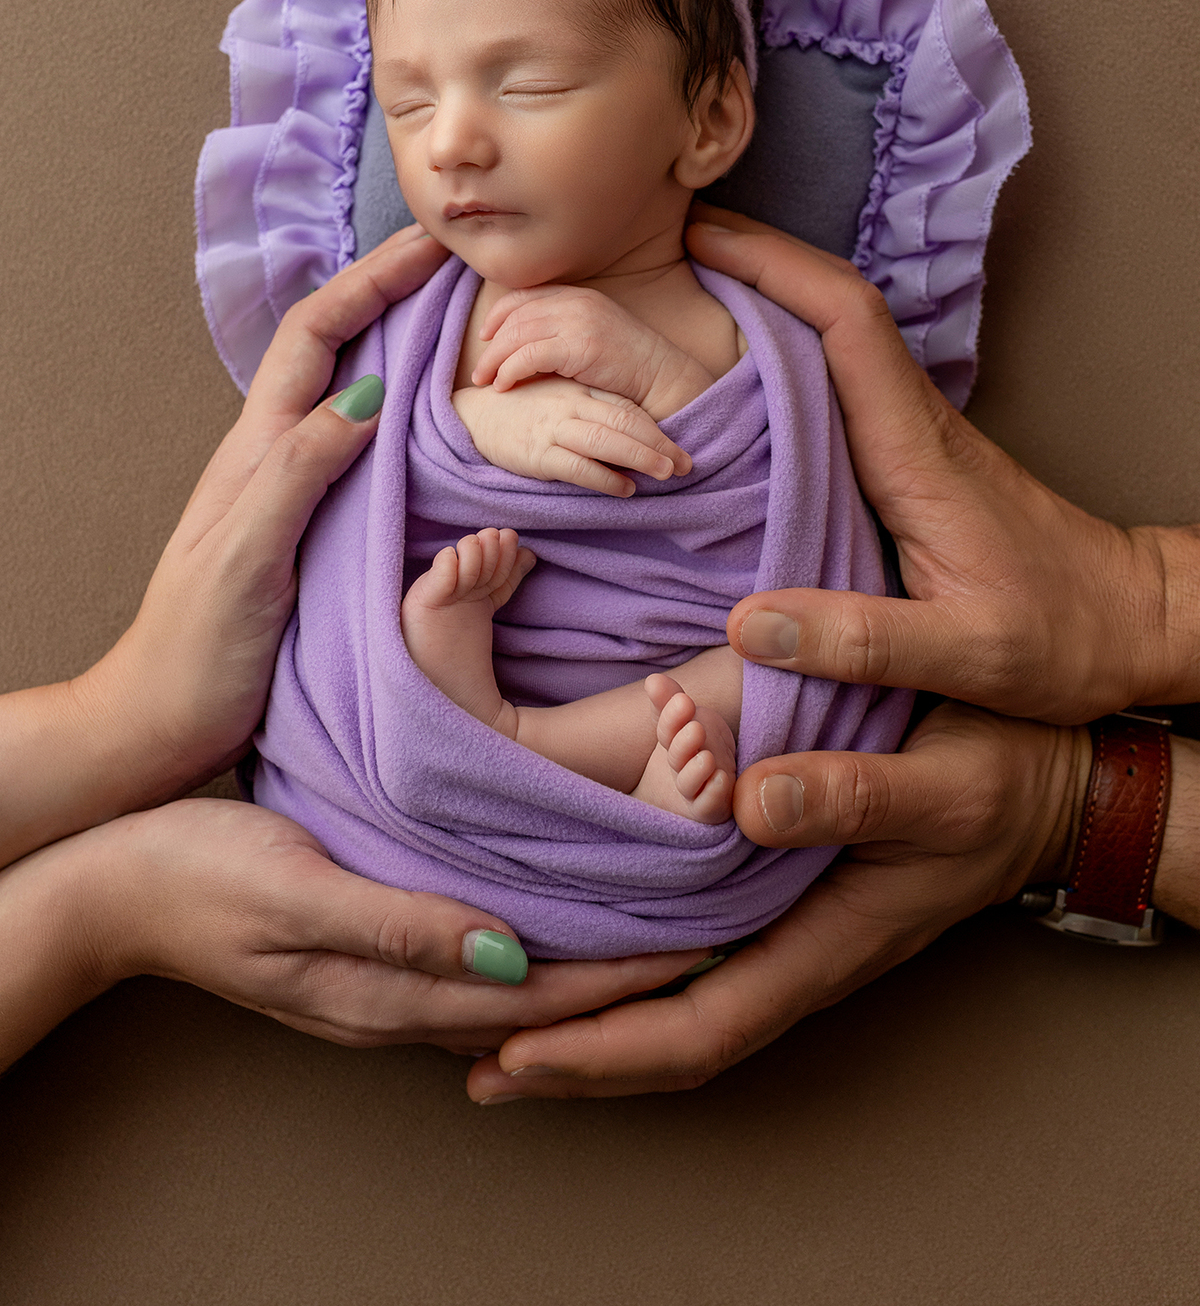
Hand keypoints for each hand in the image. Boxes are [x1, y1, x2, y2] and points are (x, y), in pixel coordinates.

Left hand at [0, 224, 451, 866]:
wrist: (164, 724)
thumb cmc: (199, 648)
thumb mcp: (246, 557)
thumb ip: (298, 474)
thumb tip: (365, 394)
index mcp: (257, 449)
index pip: (316, 336)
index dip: (372, 281)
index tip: (434, 247)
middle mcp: (274, 455)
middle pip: (336, 347)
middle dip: (393, 293)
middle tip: (463, 267)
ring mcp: (294, 491)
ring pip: (352, 392)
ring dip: (403, 345)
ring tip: (466, 324)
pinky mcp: (314, 530)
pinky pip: (368, 450)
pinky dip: (408, 414)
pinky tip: (444, 427)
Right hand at [0, 797, 700, 1071]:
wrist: (113, 884)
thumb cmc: (199, 874)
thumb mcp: (297, 889)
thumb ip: (398, 925)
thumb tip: (507, 957)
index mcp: (387, 993)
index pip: (539, 997)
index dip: (626, 973)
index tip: (705, 943)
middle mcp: (397, 1001)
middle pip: (541, 1003)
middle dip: (627, 975)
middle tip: (713, 935)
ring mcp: (382, 982)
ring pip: (514, 984)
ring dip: (589, 961)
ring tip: (662, 927)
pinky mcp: (370, 949)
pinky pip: (476, 960)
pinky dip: (536, 943)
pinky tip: (559, 918)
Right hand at [453, 375, 691, 498]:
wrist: (475, 415)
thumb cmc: (525, 407)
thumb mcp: (562, 396)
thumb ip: (595, 406)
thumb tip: (636, 433)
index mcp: (580, 389)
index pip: (627, 407)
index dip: (658, 428)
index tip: (683, 448)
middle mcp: (571, 404)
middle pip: (624, 422)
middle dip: (659, 444)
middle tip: (686, 464)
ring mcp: (554, 427)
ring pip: (606, 440)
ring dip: (640, 457)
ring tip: (666, 473)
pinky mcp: (537, 453)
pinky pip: (577, 466)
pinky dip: (604, 478)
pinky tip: (625, 488)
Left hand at [464, 703, 1089, 1099]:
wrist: (1050, 780)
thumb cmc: (999, 780)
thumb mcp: (940, 782)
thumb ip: (851, 793)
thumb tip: (745, 802)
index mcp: (822, 945)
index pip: (698, 1030)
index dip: (604, 1054)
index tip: (515, 1058)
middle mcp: (795, 955)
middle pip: (669, 1038)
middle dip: (571, 1056)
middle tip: (464, 1052)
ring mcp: (789, 932)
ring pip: (676, 1002)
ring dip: (590, 1019)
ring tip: (496, 1017)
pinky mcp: (784, 896)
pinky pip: (694, 956)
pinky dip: (629, 971)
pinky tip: (585, 947)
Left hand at [473, 285, 713, 420]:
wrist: (663, 378)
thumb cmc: (627, 366)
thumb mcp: (592, 335)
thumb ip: (562, 329)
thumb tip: (524, 341)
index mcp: (578, 295)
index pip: (523, 296)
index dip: (498, 316)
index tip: (485, 337)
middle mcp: (576, 302)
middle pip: (515, 316)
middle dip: (491, 343)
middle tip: (478, 370)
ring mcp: (579, 321)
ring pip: (517, 335)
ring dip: (495, 360)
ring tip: (484, 381)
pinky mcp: (580, 346)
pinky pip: (529, 355)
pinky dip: (510, 371)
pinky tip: (504, 386)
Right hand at [687, 207, 1199, 720]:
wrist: (1129, 621)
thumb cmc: (1059, 635)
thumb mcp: (968, 654)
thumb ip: (862, 642)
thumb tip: (746, 624)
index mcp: (916, 447)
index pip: (847, 321)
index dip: (773, 267)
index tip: (699, 240)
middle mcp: (910, 422)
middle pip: (830, 306)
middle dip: (752, 261)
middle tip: (661, 250)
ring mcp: (909, 435)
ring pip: (831, 338)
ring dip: (763, 299)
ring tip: (678, 296)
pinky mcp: (905, 458)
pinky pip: (833, 381)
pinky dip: (780, 353)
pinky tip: (732, 376)